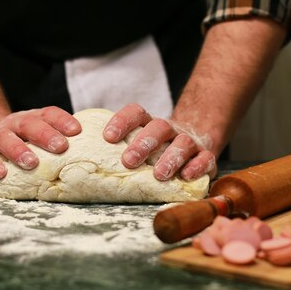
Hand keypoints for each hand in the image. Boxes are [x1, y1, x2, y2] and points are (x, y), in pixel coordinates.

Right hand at [0, 106, 81, 179]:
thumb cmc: (23, 142)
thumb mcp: (39, 136)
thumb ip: (59, 143)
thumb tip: (93, 156)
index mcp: (33, 118)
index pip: (49, 114)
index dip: (63, 121)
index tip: (77, 131)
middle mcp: (14, 124)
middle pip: (29, 124)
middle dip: (45, 135)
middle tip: (61, 146)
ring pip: (6, 140)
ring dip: (19, 150)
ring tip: (32, 163)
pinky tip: (2, 173)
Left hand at [102, 104, 216, 180]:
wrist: (194, 145)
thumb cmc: (157, 151)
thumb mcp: (139, 145)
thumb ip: (118, 150)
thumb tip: (84, 161)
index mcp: (149, 124)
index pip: (136, 113)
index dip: (122, 122)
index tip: (108, 137)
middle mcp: (170, 130)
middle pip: (159, 127)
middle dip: (143, 144)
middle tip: (128, 161)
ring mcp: (189, 142)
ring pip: (183, 143)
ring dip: (170, 158)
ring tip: (158, 174)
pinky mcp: (205, 156)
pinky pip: (205, 158)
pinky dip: (197, 166)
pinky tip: (186, 176)